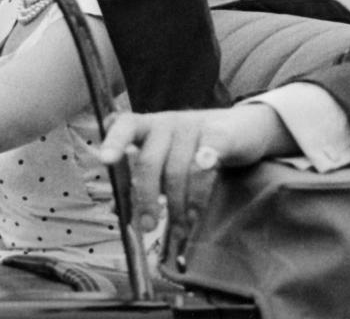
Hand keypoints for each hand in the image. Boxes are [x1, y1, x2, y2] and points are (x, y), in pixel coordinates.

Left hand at [100, 105, 287, 236]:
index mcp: (147, 126)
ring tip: (179, 227)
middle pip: (149, 161)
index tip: (105, 160)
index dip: (114, 142)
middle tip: (149, 226)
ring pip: (177, 169)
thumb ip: (142, 178)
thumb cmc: (194, 149)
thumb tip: (114, 209)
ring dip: (176, 205)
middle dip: (147, 198)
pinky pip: (205, 164)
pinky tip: (196, 210)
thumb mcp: (165, 158)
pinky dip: (198, 191)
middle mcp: (167, 122)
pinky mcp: (219, 134)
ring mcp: (193, 126)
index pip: (124, 126)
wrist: (243, 128)